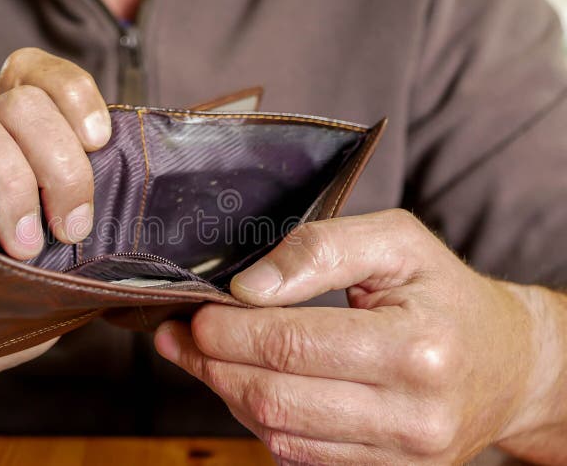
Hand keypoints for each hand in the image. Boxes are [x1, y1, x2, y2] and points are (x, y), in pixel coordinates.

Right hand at [0, 48, 108, 451]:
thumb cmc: (5, 301)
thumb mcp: (64, 269)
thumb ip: (92, 241)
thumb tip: (133, 240)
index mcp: (23, 142)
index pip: (40, 77)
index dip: (74, 94)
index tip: (99, 141)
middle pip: (22, 103)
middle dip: (60, 166)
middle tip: (70, 230)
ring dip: (9, 184)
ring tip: (24, 246)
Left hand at [155, 209, 564, 464]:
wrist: (509, 364)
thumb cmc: (446, 294)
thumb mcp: (397, 243)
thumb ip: (320, 250)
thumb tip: (249, 287)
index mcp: (416, 349)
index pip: (292, 345)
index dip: (229, 331)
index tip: (195, 313)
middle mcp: (411, 414)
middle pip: (275, 396)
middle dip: (212, 363)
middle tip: (179, 336)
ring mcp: (400, 455)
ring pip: (278, 432)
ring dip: (226, 392)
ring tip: (200, 357)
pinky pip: (298, 455)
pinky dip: (258, 419)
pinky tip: (241, 384)